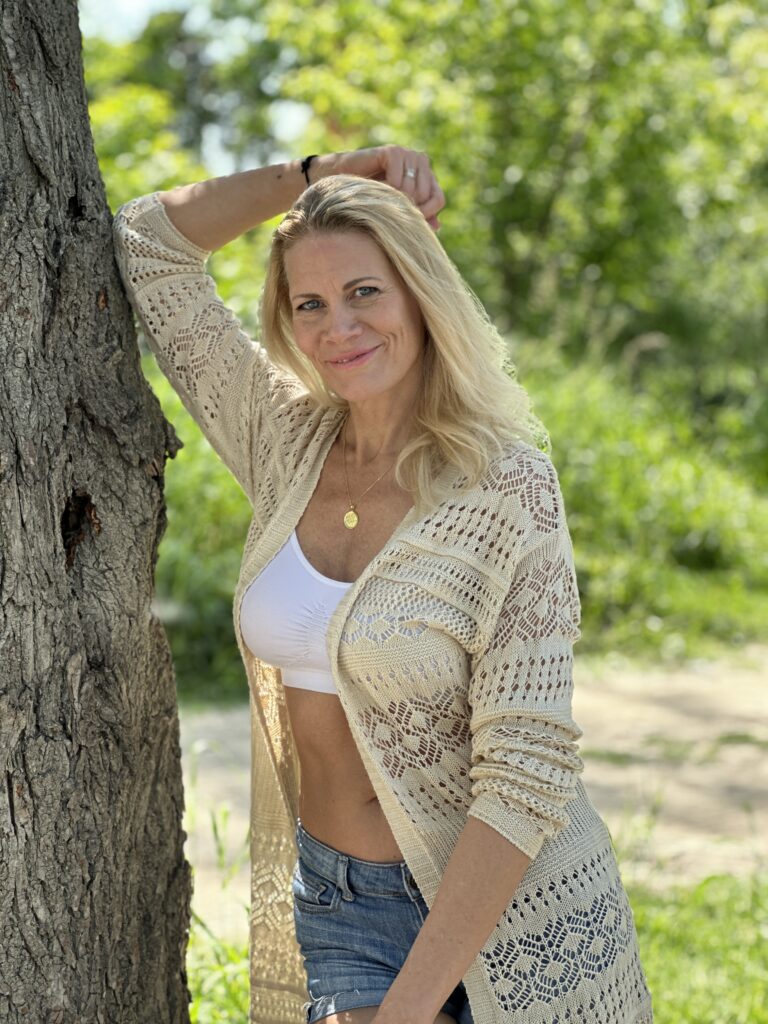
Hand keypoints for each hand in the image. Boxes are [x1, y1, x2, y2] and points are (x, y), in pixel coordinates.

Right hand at [313, 145, 445, 230]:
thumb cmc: (369, 200)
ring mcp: (407, 154)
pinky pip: (397, 180)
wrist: (341, 183)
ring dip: (393, 200)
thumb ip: (416, 219)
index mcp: (425, 176)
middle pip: (426, 196)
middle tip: (387, 208)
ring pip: (412, 190)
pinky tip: (375, 186)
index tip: (410, 224)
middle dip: (406, 208)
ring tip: (379, 196)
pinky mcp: (392, 151)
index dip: (427, 214)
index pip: (438, 199)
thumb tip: (438, 227)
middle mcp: (420, 161)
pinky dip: (385, 189)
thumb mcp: (395, 212)